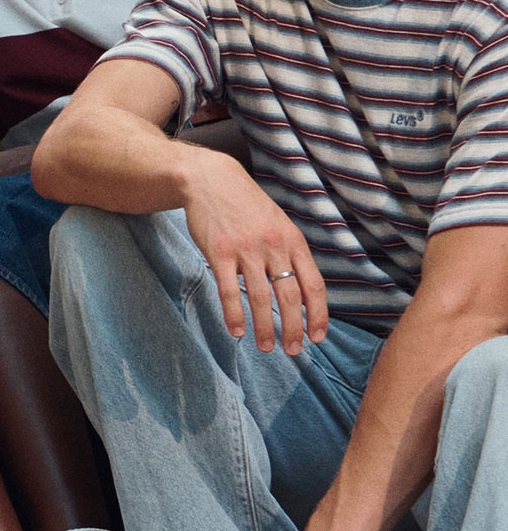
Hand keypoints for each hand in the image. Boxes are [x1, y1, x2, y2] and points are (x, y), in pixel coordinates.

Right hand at [181, 163, 328, 355]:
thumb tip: (302, 292)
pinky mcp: (219, 252)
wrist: (211, 180)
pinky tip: (236, 330)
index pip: (314, 285)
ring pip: (260, 297)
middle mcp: (273, 246)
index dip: (318, 315)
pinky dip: (233, 314)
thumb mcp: (279, 224)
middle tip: (293, 351)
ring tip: (266, 347)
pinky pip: (228, 290)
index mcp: (293, 242)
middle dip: (294, 329)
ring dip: (264, 328)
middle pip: (290, 297)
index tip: (318, 338)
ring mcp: (245, 249)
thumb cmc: (247, 206)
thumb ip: (290, 255)